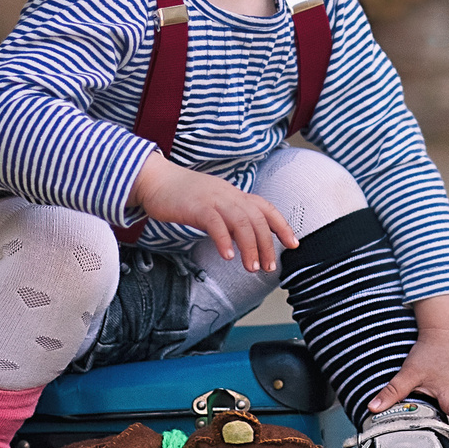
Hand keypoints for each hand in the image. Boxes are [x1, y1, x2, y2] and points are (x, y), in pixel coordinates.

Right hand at [128, 152, 297, 272]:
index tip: (294, 244)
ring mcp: (213, 199)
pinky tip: (228, 256)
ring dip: (250, 247)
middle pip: (257, 218)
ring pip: (241, 222)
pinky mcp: (196, 206)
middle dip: (267, 244)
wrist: (155, 179)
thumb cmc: (182, 195)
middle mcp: (229, 194)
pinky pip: (215, 223)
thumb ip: (228, 217)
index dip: (282, 225)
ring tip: (252, 267)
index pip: (265, 208)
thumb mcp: (212, 203)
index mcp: (234, 194)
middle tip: (269, 267)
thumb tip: (244, 238)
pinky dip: (224, 241)